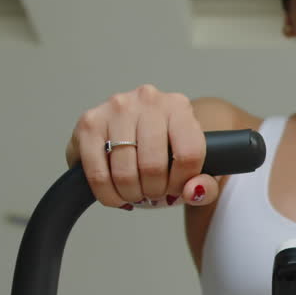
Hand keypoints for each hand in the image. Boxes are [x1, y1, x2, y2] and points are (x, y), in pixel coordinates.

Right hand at [68, 84, 218, 210]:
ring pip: (124, 172)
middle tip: (152, 193)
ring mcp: (116, 108)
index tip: (175, 189)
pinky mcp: (89, 123)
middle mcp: (148, 100)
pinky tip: (115, 194)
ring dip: (131, 194)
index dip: (182, 183)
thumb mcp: (194, 167)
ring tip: (135, 192)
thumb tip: (192, 191)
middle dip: (154, 191)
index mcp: (179, 107)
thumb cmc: (167, 149)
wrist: (136, 129)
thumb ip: (207, 185)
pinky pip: (97, 174)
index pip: (188, 155)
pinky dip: (108, 194)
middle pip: (153, 166)